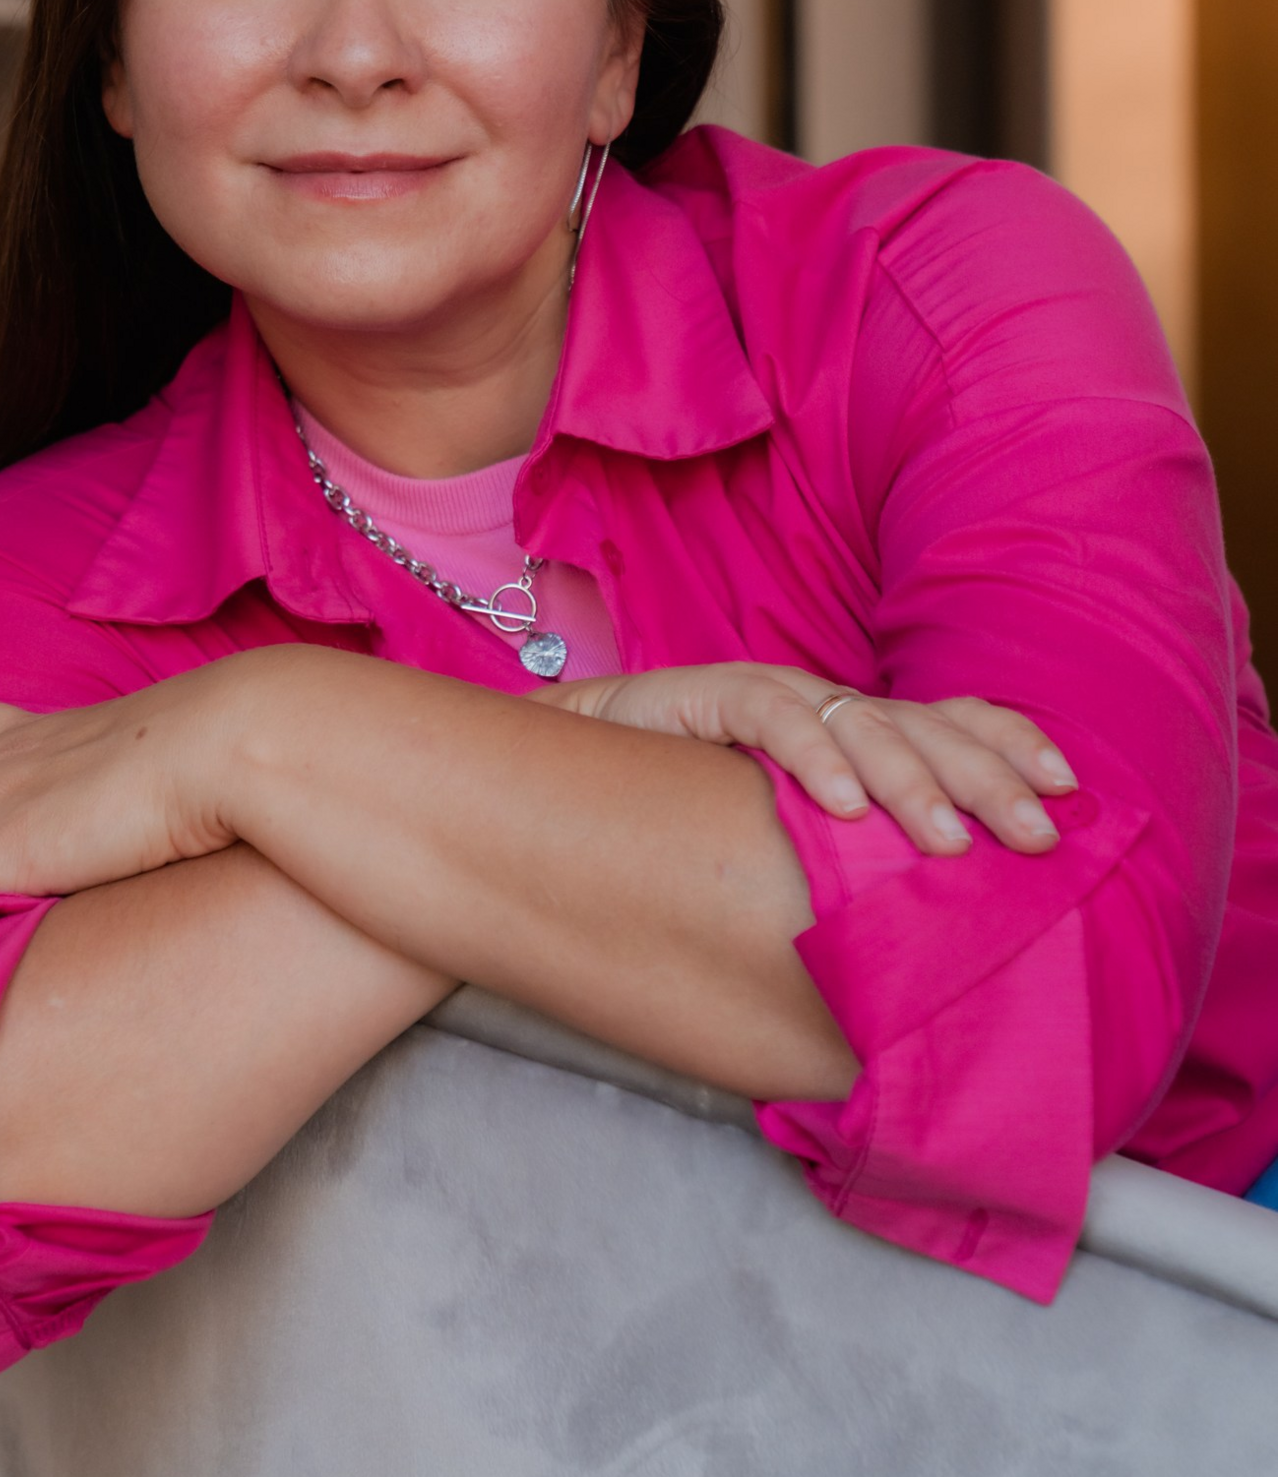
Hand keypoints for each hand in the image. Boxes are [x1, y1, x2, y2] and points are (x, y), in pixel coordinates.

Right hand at [530, 664, 1075, 856]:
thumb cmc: (679, 814)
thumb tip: (930, 939)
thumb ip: (848, 866)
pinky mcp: (704, 695)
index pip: (949, 721)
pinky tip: (836, 806)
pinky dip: (809, 758)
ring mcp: (765, 694)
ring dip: (910, 781)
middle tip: (1037, 836)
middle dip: (988, 777)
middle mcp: (819, 705)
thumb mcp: (783, 840)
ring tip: (947, 842)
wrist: (564, 764)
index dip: (1009, 746)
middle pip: (925, 725)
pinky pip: (769, 716)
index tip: (1069, 792)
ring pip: (858, 721)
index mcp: (850, 732)